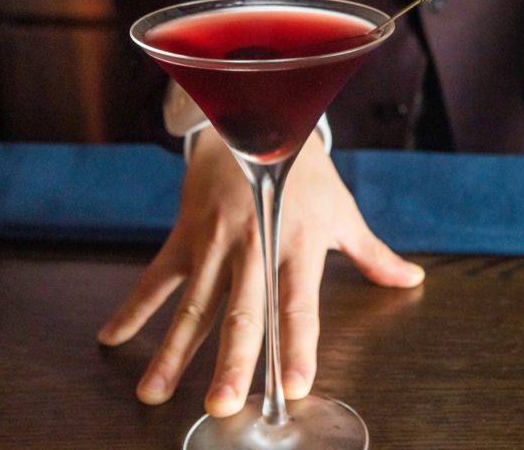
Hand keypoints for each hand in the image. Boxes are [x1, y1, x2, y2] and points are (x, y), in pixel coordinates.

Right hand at [97, 130, 424, 416]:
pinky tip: (112, 337)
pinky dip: (133, 307)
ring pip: (192, 304)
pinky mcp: (185, 234)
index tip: (296, 386)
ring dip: (172, 351)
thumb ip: (373, 254)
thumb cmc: (305, 174)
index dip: (298, 346)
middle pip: (242, 312)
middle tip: (221, 405)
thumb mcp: (342, 211)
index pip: (299, 304)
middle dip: (231, 362)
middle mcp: (255, 247)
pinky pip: (156, 276)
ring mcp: (215, 242)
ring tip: (154, 393)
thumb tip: (411, 279)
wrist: (256, 118)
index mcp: (299, 245)